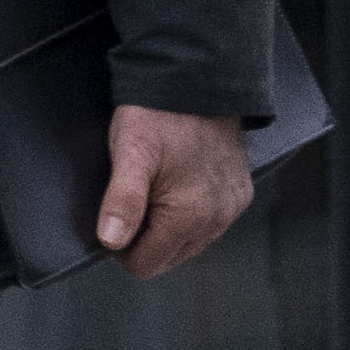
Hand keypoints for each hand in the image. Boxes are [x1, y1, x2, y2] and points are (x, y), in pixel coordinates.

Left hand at [99, 105, 249, 278]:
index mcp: (191, 216)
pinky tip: (174, 186)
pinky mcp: (238, 195)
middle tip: (132, 198)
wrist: (198, 84)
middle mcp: (218, 219)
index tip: (114, 215)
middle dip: (143, 238)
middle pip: (167, 257)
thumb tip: (111, 242)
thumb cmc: (158, 118)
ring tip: (153, 189)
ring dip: (164, 227)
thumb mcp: (129, 154)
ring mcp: (232, 208)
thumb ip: (122, 201)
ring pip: (187, 243)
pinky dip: (186, 215)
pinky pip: (206, 224)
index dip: (121, 247)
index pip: (146, 264)